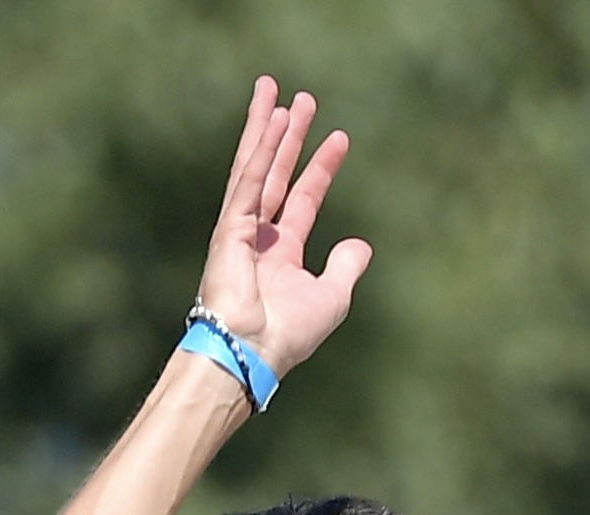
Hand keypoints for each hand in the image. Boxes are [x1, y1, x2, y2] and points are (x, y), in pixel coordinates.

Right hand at [194, 79, 370, 381]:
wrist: (252, 351)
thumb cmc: (287, 334)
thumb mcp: (330, 298)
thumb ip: (346, 268)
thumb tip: (361, 245)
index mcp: (282, 254)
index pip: (304, 199)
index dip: (321, 168)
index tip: (339, 138)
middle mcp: (259, 236)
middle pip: (277, 173)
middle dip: (290, 136)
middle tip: (304, 98)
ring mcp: (240, 229)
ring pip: (257, 167)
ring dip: (266, 128)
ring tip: (274, 89)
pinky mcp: (228, 227)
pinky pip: (248, 181)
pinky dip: (259, 152)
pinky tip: (269, 122)